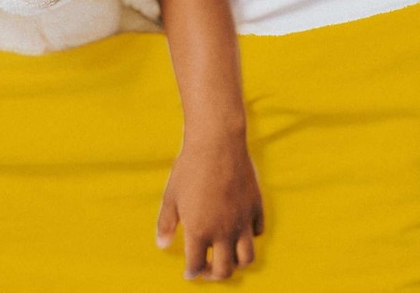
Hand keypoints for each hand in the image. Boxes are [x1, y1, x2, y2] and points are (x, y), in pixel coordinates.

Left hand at [156, 141, 263, 279]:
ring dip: (236, 262)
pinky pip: (257, 232)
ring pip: (246, 258)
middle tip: (208, 268)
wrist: (217, 143)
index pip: (197, 266)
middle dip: (214, 274)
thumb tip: (162, 245)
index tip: (190, 271)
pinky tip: (239, 229)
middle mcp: (223, 231)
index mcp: (199, 231)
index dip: (192, 272)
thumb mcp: (171, 197)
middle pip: (224, 270)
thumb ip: (166, 224)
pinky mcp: (256, 207)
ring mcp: (242, 220)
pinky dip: (249, 237)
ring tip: (227, 255)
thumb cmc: (190, 168)